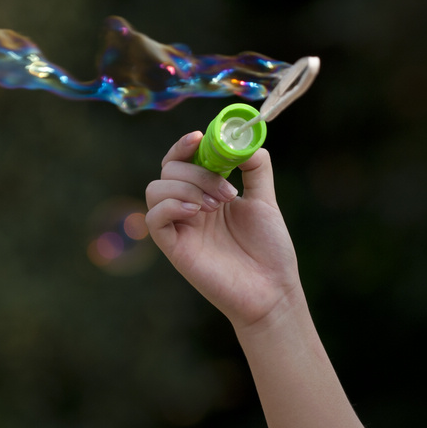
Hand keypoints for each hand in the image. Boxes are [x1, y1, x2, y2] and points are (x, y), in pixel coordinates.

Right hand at [145, 131, 301, 329]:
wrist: (273, 290)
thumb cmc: (269, 250)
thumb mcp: (265, 201)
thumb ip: (256, 168)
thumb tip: (245, 139)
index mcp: (207, 192)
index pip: (183, 159)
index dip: (185, 145)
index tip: (200, 137)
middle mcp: (190, 207)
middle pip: (168, 169)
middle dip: (197, 172)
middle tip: (227, 193)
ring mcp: (180, 227)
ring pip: (155, 189)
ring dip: (185, 187)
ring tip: (215, 205)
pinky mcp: (174, 249)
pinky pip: (153, 219)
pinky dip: (170, 206)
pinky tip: (195, 212)